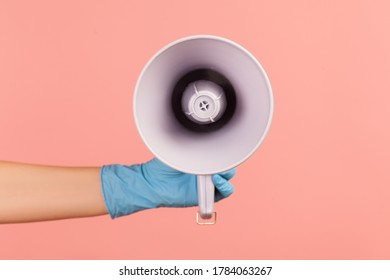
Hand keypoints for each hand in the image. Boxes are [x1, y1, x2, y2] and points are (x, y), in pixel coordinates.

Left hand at [100, 158, 234, 217]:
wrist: (153, 182)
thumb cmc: (162, 165)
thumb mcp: (178, 150)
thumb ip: (191, 145)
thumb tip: (204, 137)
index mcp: (201, 159)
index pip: (219, 155)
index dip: (224, 153)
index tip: (222, 148)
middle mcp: (206, 171)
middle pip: (226, 167)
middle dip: (226, 163)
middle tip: (219, 160)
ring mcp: (207, 184)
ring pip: (227, 179)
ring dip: (227, 174)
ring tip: (217, 172)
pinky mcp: (206, 196)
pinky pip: (223, 193)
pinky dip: (225, 186)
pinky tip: (217, 181)